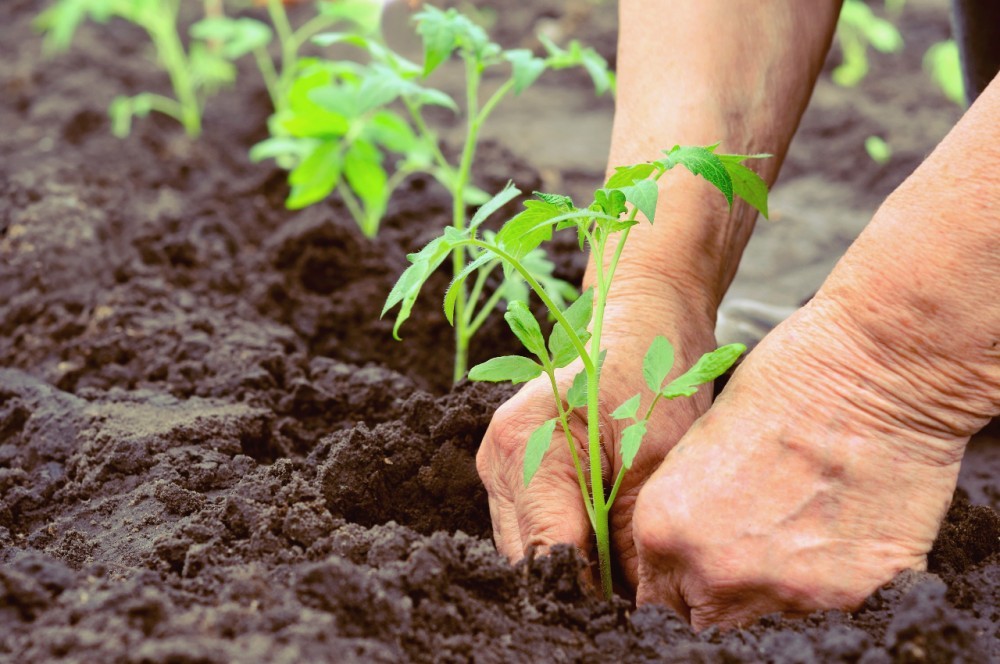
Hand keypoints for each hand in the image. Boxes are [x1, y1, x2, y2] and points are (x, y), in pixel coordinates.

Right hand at [477, 284, 716, 587]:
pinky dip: (569, 540)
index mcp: (525, 446)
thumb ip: (633, 540)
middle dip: (580, 584)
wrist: (642, 320)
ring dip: (574, 564)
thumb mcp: (656, 461)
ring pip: (528, 547)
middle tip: (636, 595)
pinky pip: (533, 525)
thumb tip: (635, 607)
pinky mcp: (510, 467)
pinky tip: (606, 537)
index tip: (631, 614)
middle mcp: (498, 457)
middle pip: (529, 558)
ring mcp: (498, 462)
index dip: (590, 595)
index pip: (548, 555)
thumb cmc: (654, 375)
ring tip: (626, 565)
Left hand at [632, 298, 966, 628]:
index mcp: (664, 529)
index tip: (700, 567)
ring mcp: (782, 590)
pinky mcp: (849, 595)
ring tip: (801, 529)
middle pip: (706, 617)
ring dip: (777, 588)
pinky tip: (842, 530)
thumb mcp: (700, 445)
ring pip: (767, 619)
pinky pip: (830, 609)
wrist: (871, 373)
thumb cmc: (782, 383)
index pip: (657, 595)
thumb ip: (685, 512)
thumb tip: (690, 551)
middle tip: (751, 549)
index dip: (680, 579)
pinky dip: (836, 582)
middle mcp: (714, 571)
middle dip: (721, 591)